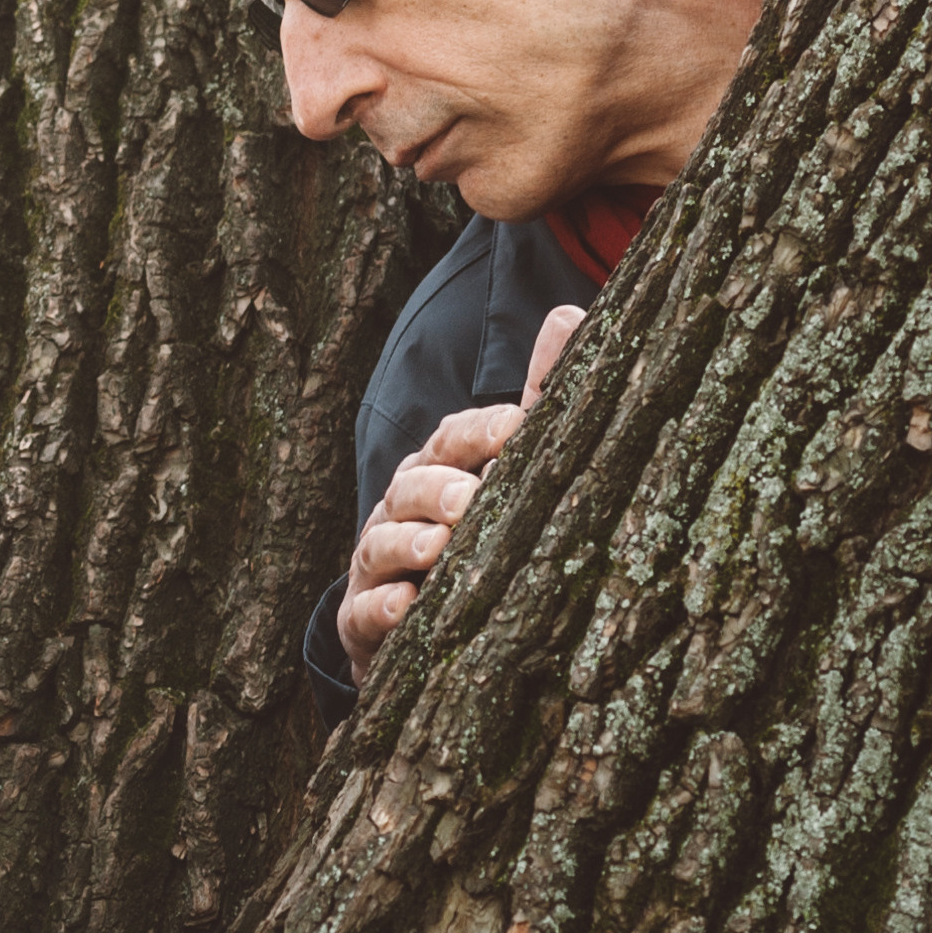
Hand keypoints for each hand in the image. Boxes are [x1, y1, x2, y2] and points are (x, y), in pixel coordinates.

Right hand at [335, 304, 584, 687]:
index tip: (517, 427)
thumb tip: (569, 312)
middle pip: (411, 485)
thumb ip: (536, 397)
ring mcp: (375, 562)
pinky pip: (362, 611)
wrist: (402, 615)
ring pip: (383, 543)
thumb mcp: (501, 466)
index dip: (480, 432)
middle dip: (439, 488)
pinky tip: (404, 606)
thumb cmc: (465, 529)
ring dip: (409, 543)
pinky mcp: (362, 619)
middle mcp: (399, 508)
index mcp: (435, 468)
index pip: (453, 438)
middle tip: (471, 498)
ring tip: (438, 547)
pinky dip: (381, 608)